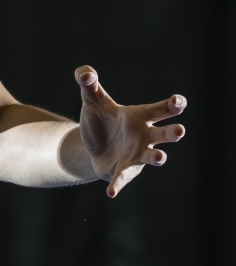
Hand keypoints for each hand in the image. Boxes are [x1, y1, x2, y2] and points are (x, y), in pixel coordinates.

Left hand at [75, 66, 185, 197]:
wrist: (90, 146)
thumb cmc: (100, 121)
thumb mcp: (92, 100)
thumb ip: (88, 84)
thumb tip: (84, 72)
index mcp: (139, 117)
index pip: (159, 110)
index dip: (170, 105)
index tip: (179, 101)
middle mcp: (144, 136)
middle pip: (162, 134)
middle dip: (171, 133)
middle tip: (180, 130)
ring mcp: (136, 155)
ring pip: (151, 156)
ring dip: (157, 156)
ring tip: (161, 157)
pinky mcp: (122, 171)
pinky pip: (122, 178)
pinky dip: (117, 185)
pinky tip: (110, 192)